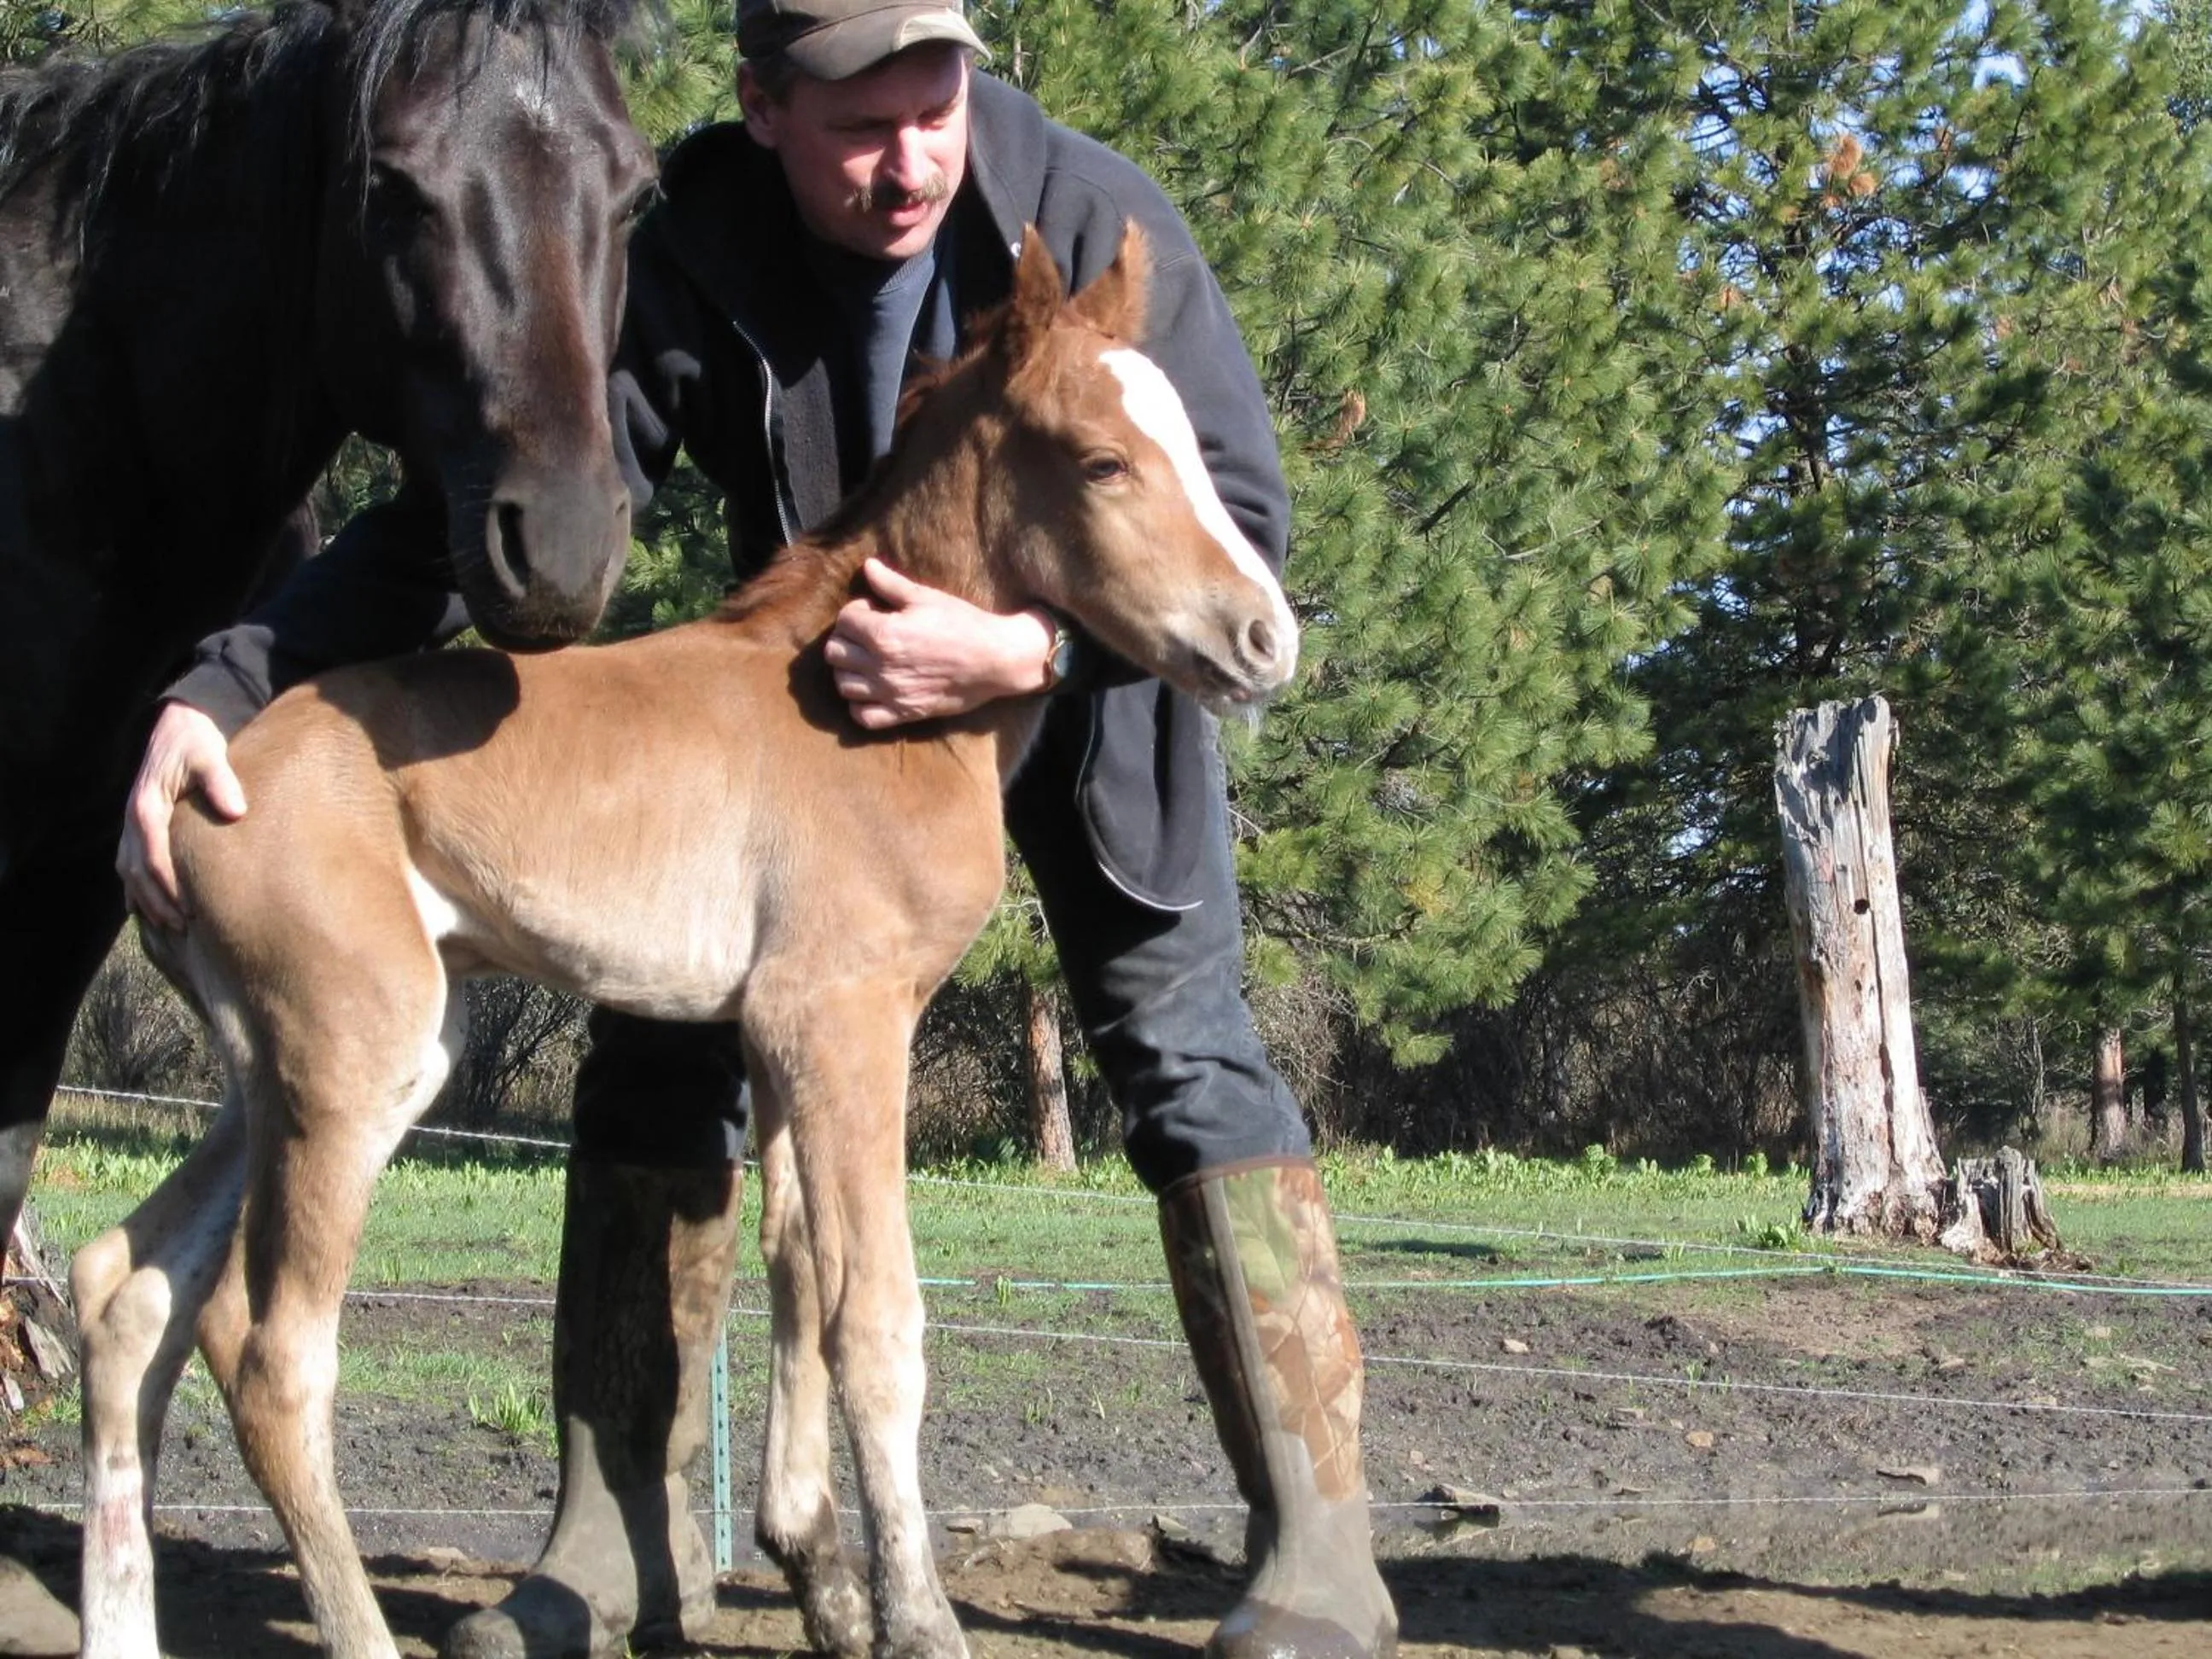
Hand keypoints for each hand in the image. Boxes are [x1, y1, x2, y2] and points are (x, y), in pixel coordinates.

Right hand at [118, 703, 245, 929]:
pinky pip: (129, 862)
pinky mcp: (137, 825)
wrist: (174, 725)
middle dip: (156, 903)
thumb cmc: (195, 740)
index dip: (169, 889)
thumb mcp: (209, 754)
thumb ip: (221, 781)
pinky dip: (135, 888)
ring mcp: (130, 824)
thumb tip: (236, 811)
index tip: (189, 912)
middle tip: (182, 928)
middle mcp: (132, 820)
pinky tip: (146, 909)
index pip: (153, 859)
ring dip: (145, 900)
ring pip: (128, 872)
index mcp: (147, 808)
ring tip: (169, 925)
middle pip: (136, 873)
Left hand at [825, 558, 1056, 729]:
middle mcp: (881, 666)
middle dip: (846, 639)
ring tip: (867, 661)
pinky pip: (863, 716)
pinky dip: (859, 705)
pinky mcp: (903, 713)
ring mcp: (890, 693)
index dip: (855, 611)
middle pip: (835, 653)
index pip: (844, 620)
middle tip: (865, 635)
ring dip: (848, 671)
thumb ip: (891, 584)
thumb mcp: (927, 598)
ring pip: (843, 685)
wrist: (995, 660)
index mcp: (884, 634)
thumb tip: (868, 566)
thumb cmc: (963, 624)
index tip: (873, 610)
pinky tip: (871, 692)